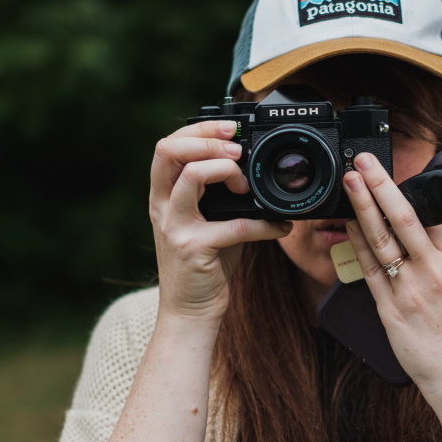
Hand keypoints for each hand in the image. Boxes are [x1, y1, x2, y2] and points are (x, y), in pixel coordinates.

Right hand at [149, 120, 290, 326]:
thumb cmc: (204, 264)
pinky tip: (280, 227)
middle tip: (238, 151)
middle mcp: (161, 206)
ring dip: (227, 170)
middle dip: (208, 140)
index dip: (198, 130)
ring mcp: (174, 226)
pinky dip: (264, 223)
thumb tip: (251, 168)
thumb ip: (217, 194)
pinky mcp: (193, 249)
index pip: (167, 146)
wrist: (190, 312)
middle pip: (169, 150)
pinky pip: (233, 224)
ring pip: (193, 175)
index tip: (230, 129)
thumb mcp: (205, 221)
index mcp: (163, 195)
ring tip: (247, 184)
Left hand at [343, 152, 441, 405]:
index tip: (399, 170)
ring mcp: (408, 289)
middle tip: (364, 160)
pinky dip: (357, 244)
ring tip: (350, 182)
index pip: (433, 215)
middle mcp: (432, 271)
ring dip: (362, 207)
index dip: (413, 189)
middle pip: (402, 218)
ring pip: (380, 239)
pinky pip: (369, 269)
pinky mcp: (389, 309)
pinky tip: (348, 224)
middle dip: (381, 185)